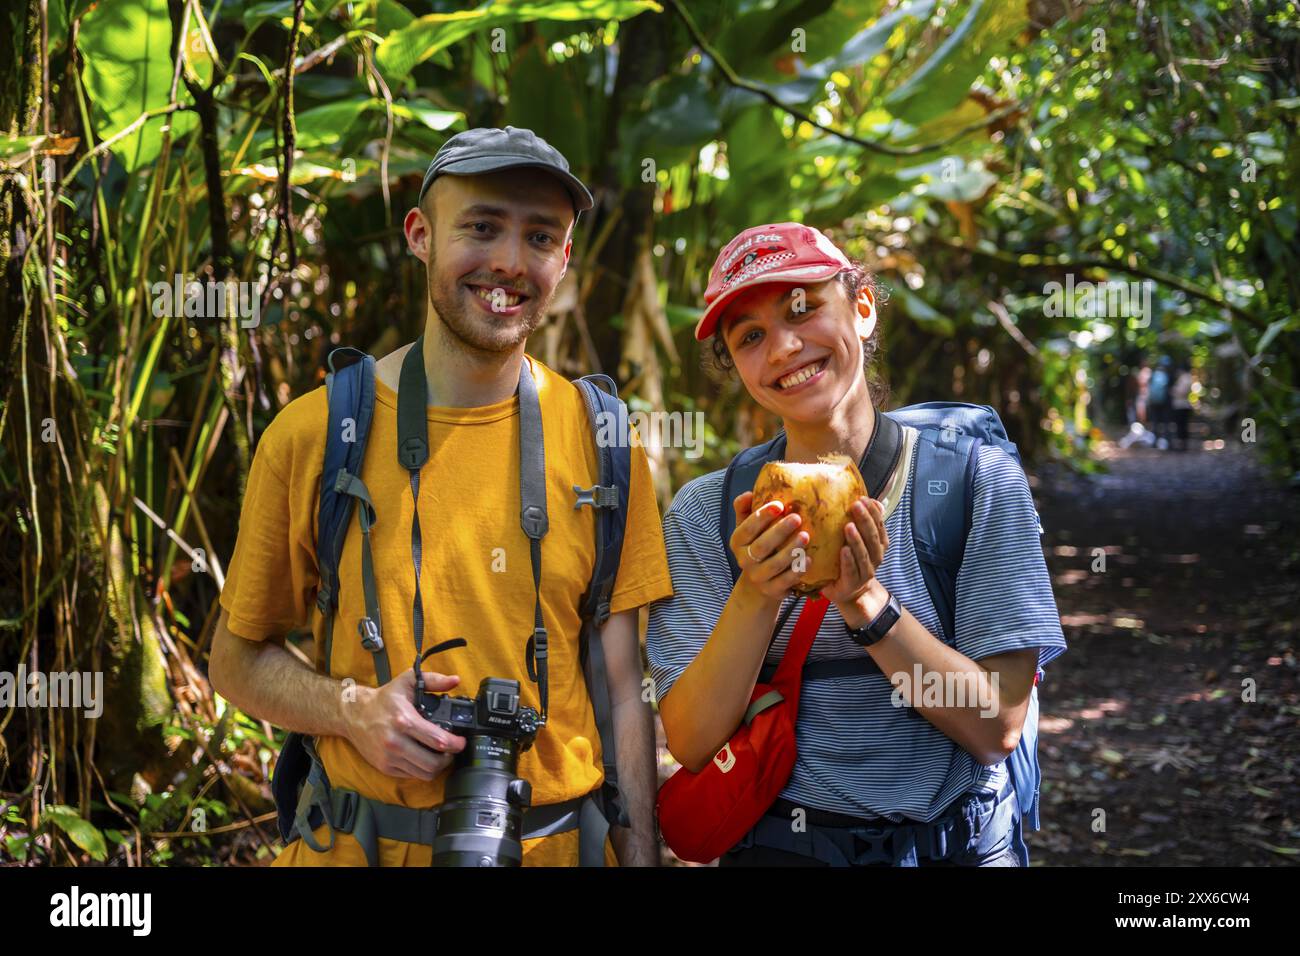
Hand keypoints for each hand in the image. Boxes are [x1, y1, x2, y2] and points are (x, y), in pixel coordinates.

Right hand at [342, 668, 466, 779]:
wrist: (353, 715)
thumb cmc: (383, 699)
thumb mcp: (407, 681)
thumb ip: (433, 680)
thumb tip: (454, 680)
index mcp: (404, 721)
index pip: (438, 740)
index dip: (455, 744)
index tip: (461, 742)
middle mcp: (396, 742)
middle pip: (433, 763)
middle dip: (449, 758)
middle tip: (452, 751)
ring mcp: (389, 757)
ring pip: (423, 773)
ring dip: (437, 767)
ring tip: (440, 756)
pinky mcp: (385, 767)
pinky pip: (411, 776)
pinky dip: (421, 770)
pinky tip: (424, 758)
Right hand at [729, 492, 808, 601]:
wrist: (759, 584)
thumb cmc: (757, 546)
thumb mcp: (747, 529)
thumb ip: (745, 510)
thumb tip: (748, 493)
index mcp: (738, 542)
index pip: (747, 528)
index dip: (762, 516)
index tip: (779, 504)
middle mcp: (745, 561)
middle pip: (761, 546)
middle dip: (779, 531)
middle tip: (797, 518)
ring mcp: (758, 577)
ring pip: (774, 565)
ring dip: (790, 550)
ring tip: (806, 536)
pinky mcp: (772, 591)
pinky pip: (785, 582)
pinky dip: (797, 571)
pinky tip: (809, 560)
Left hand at [819, 496, 888, 608]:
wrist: (849, 591)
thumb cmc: (852, 561)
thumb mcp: (860, 541)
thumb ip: (865, 523)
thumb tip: (873, 501)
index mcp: (879, 546)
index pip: (880, 526)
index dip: (874, 512)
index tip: (863, 498)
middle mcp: (875, 558)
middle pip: (873, 538)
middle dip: (865, 520)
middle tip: (855, 505)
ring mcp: (865, 572)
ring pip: (864, 554)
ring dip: (857, 540)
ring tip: (848, 526)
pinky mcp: (852, 583)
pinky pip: (851, 570)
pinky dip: (848, 560)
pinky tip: (844, 550)